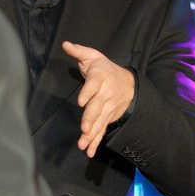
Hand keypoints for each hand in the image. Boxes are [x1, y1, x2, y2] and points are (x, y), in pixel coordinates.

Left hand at [60, 42, 135, 157]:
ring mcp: (107, 109)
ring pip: (99, 122)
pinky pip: (101, 131)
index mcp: (99, 79)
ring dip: (92, 135)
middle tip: (85, 129)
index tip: (82, 101)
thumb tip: (65, 44)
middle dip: (91, 119)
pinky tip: (89, 151)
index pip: (93, 87)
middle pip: (97, 108)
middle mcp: (104, 96)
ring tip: (84, 145)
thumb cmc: (105, 69)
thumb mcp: (93, 56)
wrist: (128, 83)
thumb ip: (79, 51)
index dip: (87, 93)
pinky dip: (96, 142)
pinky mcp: (107, 118)